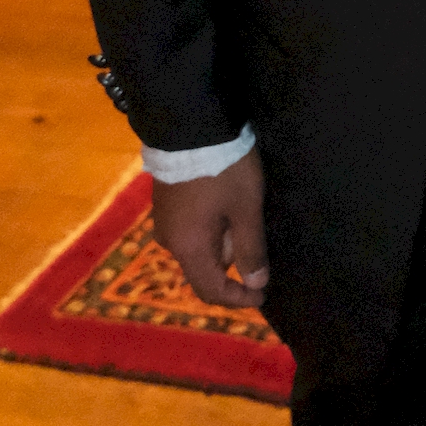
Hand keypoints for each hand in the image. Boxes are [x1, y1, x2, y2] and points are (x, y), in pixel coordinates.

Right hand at [150, 148, 269, 309]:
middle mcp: (169, 242)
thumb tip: (255, 284)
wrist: (189, 127)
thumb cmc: (223, 170)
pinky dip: (210, 231)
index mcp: (188, 248)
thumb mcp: (246, 208)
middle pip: (202, 270)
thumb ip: (250, 248)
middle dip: (231, 267)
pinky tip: (226, 210)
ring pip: (196, 249)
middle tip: (257, 244)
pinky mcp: (164, 205)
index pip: (210, 290)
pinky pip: (189, 231)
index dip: (237, 298)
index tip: (262, 294)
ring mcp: (163, 222)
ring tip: (244, 218)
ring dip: (222, 245)